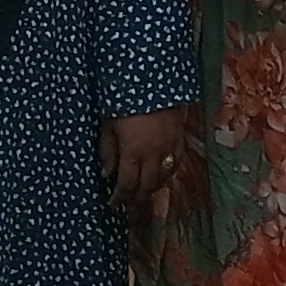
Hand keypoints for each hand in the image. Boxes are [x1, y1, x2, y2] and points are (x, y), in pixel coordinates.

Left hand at [100, 106, 195, 220]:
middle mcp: (153, 154)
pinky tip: (163, 175)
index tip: (113, 203)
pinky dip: (169, 172)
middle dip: (137, 198)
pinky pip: (177, 161)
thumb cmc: (124, 100)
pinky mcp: (179, 137)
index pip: (126, 184)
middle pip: (147, 185)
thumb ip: (108, 151)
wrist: (152, 78)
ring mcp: (169, 146)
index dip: (120, 197)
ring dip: (153, 188)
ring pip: (164, 177)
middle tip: (129, 207)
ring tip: (144, 194)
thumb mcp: (108, 124)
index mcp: (133, 152)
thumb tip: (106, 174)